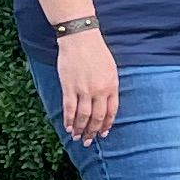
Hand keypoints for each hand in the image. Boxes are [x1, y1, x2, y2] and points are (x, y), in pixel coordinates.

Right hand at [57, 23, 120, 139]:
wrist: (80, 38)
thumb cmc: (96, 51)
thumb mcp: (111, 69)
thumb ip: (110, 86)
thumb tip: (107, 103)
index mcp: (112, 85)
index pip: (111, 111)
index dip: (106, 124)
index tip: (103, 133)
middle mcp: (99, 90)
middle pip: (97, 117)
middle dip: (93, 132)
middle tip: (88, 141)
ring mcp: (83, 89)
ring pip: (83, 116)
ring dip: (80, 129)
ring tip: (77, 138)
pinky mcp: (69, 87)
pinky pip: (69, 108)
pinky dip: (68, 120)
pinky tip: (68, 127)